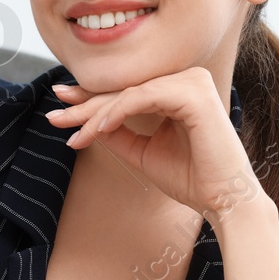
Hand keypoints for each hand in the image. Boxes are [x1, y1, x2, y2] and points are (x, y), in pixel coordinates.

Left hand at [44, 67, 263, 221]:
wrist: (224, 199)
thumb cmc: (192, 178)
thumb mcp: (144, 153)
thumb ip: (119, 134)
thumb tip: (86, 123)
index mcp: (179, 91)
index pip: (128, 92)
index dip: (92, 101)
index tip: (60, 109)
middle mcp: (187, 79)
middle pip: (125, 90)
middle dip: (86, 104)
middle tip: (54, 115)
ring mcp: (192, 82)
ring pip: (130, 93)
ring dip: (98, 114)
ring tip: (74, 133)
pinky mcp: (194, 93)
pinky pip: (144, 97)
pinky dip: (118, 112)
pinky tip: (99, 128)